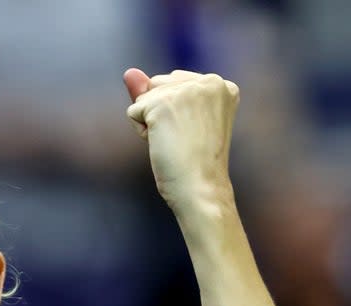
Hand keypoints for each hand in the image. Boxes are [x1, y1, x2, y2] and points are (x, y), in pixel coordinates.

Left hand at [124, 68, 238, 211]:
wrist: (200, 188)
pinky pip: (134, 111)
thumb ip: (156, 92)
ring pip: (145, 97)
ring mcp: (185, 90)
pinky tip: (163, 144)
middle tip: (184, 140)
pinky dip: (141, 131)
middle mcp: (209, 81)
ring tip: (175, 142)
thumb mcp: (180, 121)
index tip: (196, 135)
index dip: (176, 114)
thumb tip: (128, 72)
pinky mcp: (162, 103)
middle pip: (159, 85)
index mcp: (222, 85)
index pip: (176, 85)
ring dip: (151, 123)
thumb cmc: (194, 163)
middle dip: (161, 114)